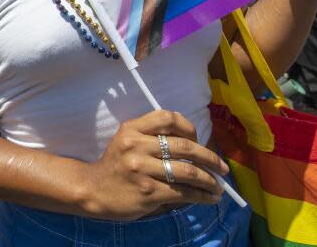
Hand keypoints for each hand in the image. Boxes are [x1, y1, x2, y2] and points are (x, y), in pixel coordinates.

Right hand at [85, 110, 228, 220]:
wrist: (93, 190)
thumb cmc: (117, 165)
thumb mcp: (127, 141)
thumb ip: (153, 136)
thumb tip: (194, 142)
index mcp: (131, 128)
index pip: (168, 118)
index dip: (189, 128)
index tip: (199, 140)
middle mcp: (135, 145)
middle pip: (184, 146)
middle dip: (210, 158)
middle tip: (222, 168)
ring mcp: (141, 169)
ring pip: (188, 172)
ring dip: (209, 180)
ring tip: (218, 187)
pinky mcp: (148, 191)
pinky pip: (183, 192)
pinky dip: (201, 196)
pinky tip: (208, 198)